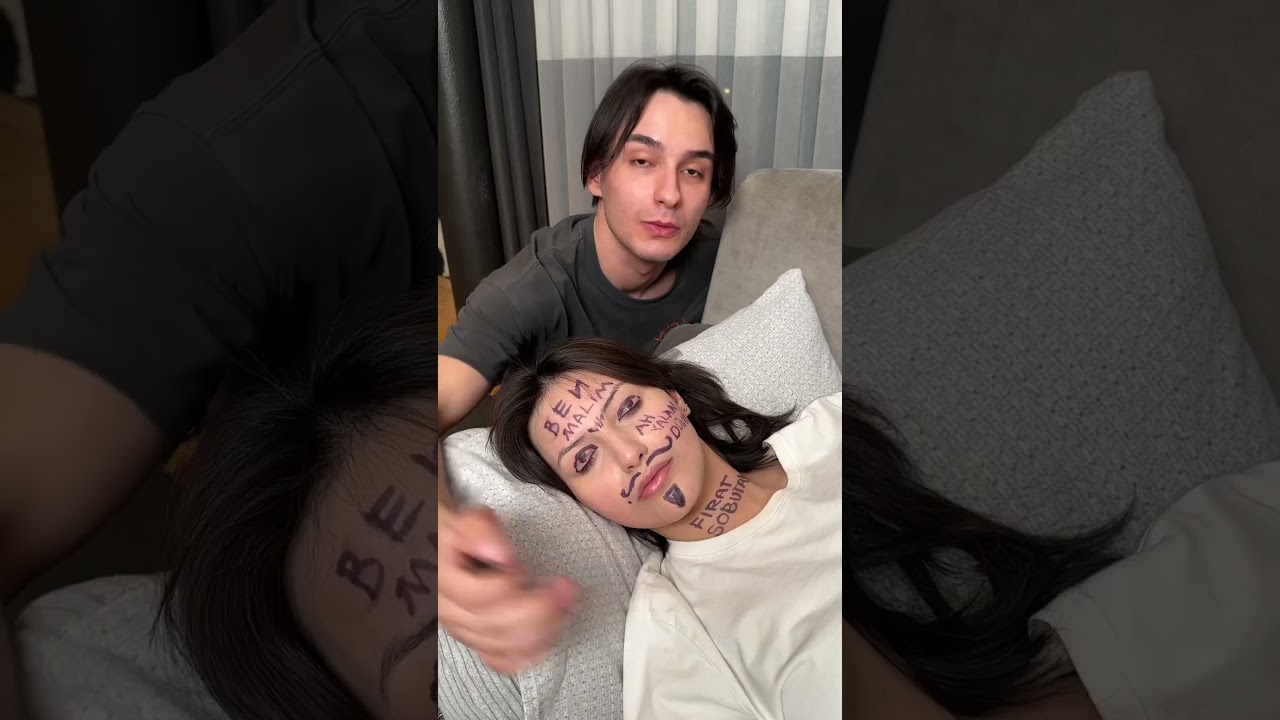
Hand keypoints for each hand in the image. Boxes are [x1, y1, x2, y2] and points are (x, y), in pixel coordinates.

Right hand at [437, 505, 579, 674]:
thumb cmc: (458, 533)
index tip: (529, 568)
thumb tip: (501, 555)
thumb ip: (480, 530)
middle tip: (568, 590)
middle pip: (496, 626)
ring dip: (542, 631)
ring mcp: (462, 631)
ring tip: (566, 607)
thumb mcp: (466, 519)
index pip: (481, 596)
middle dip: (540, 610)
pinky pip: (501, 660)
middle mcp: (448, 612)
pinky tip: (549, 635)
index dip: (512, 583)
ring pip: (502, 646)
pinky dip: (528, 653)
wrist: (441, 551)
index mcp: (442, 581)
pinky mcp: (475, 642)